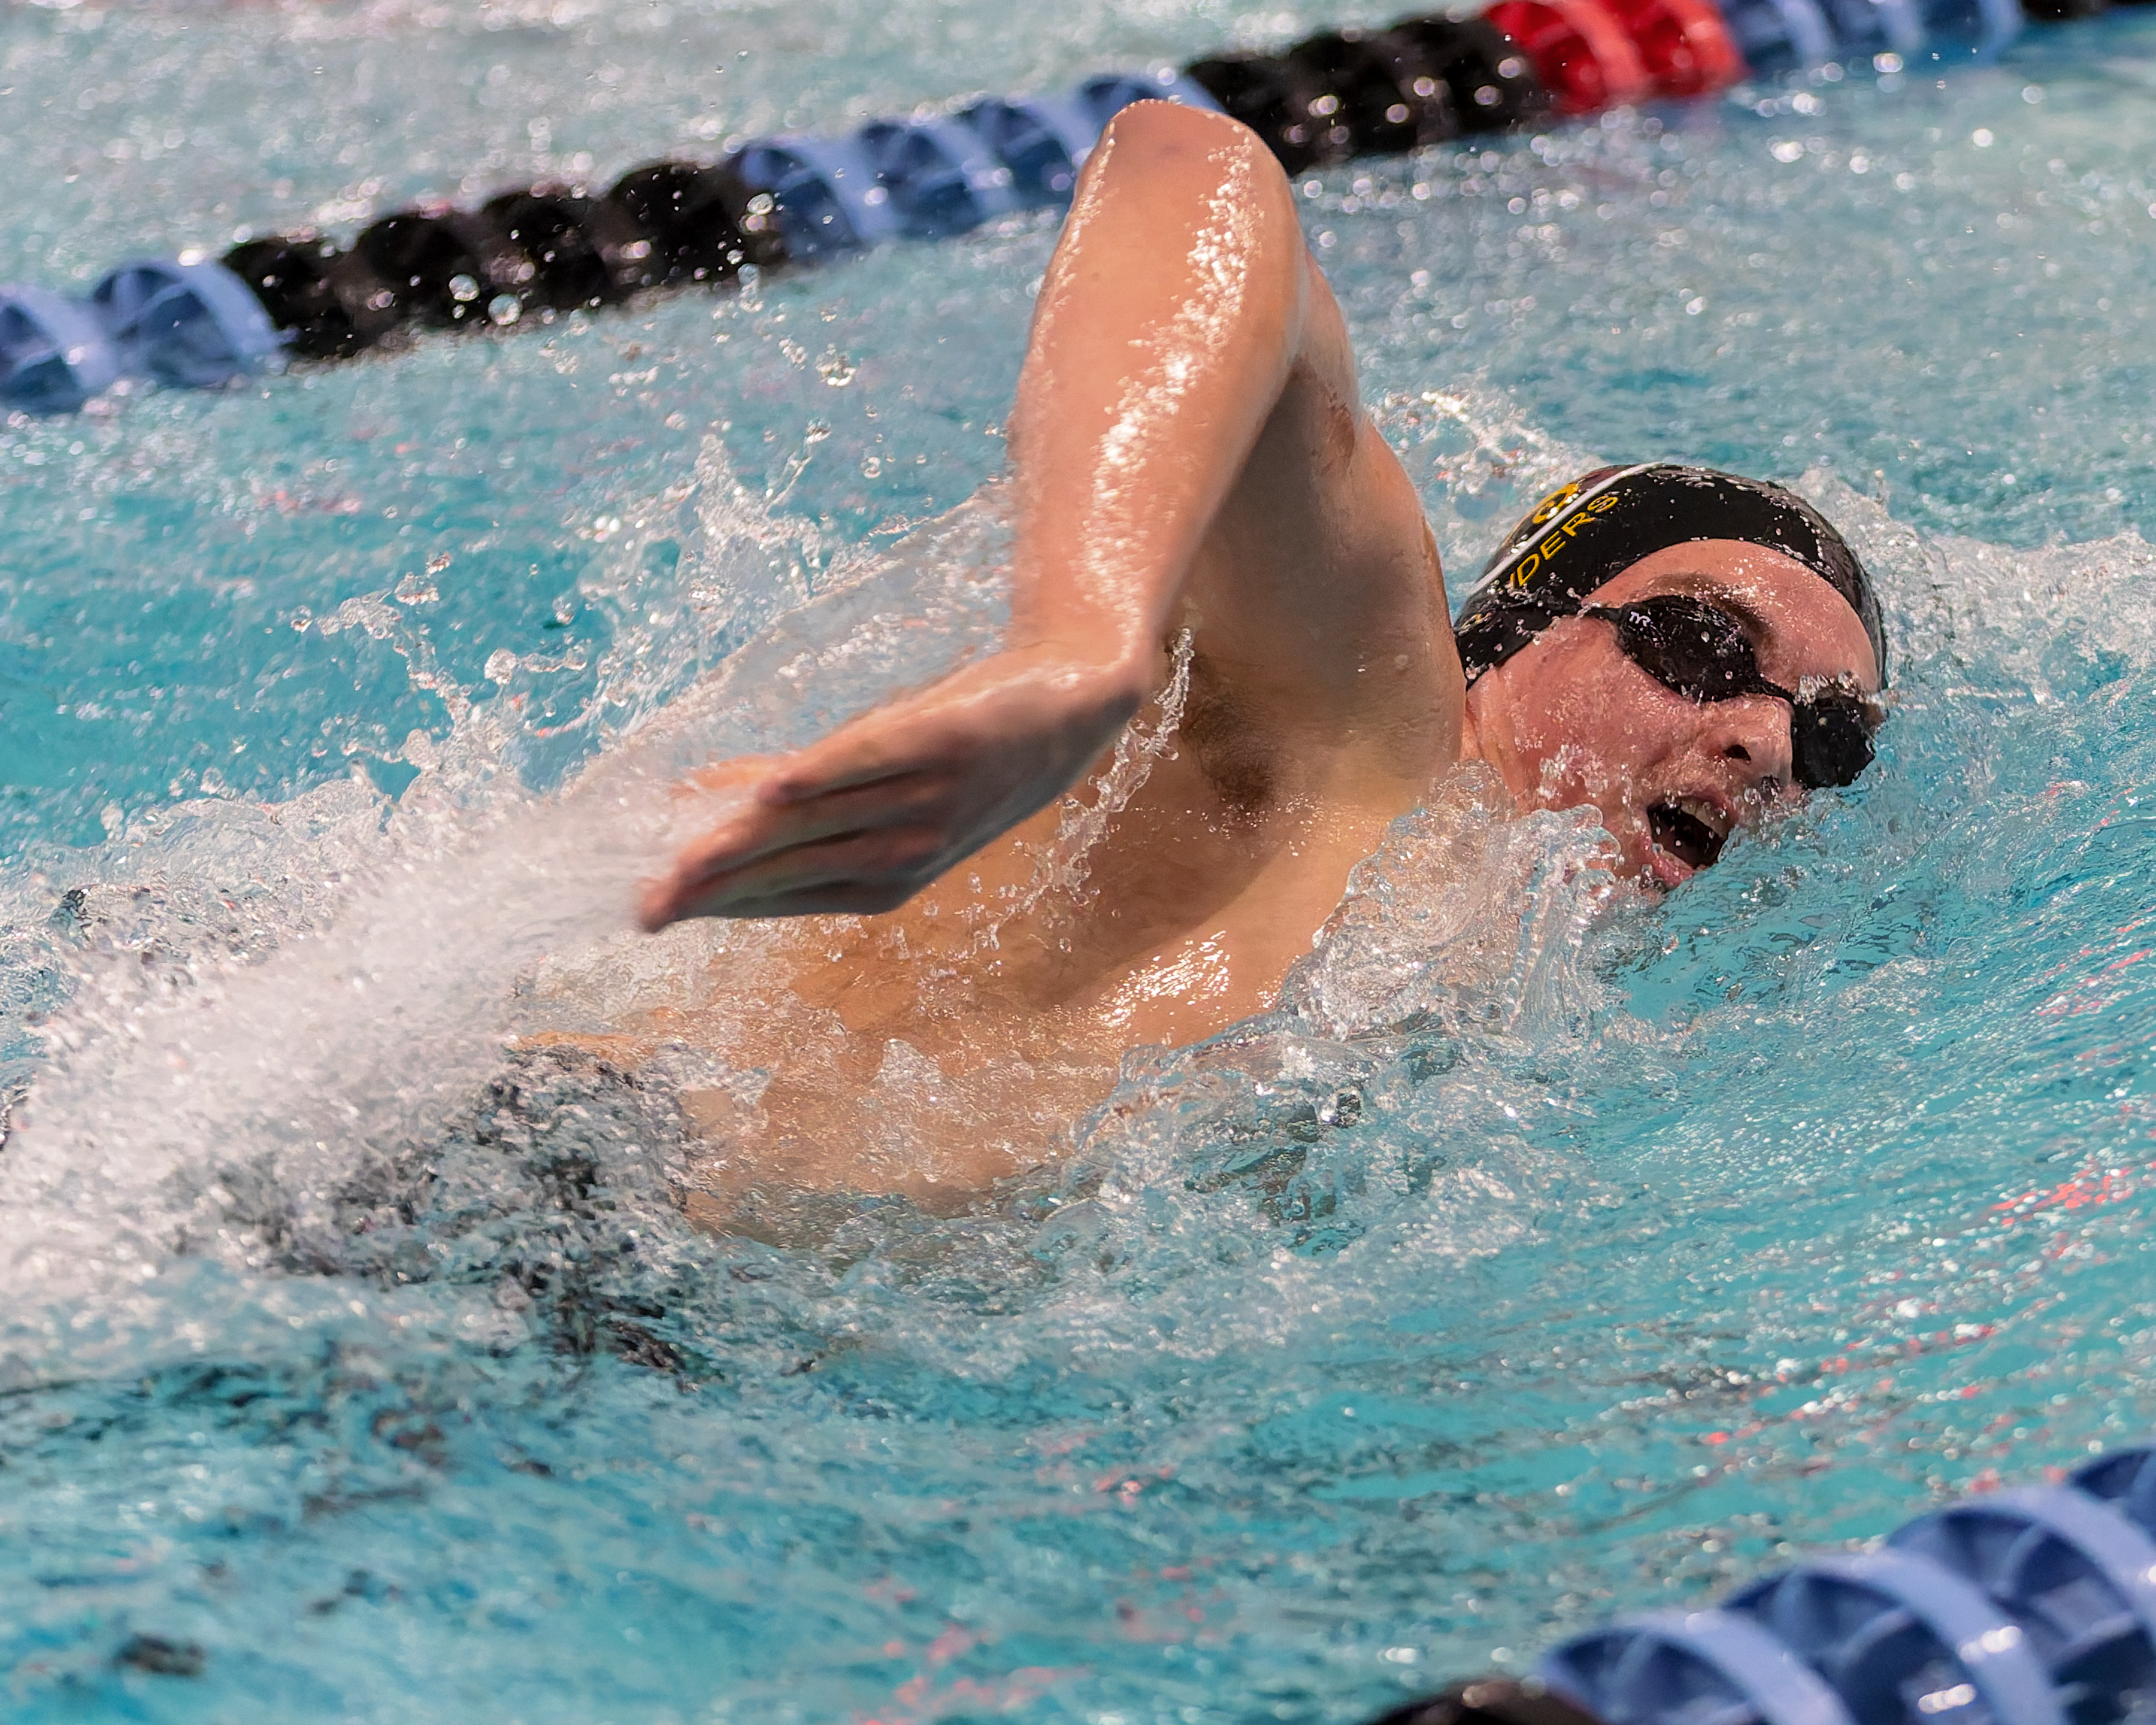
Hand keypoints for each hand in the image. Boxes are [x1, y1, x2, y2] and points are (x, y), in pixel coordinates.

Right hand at [638, 644, 1146, 926]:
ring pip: (822, 826)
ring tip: (685, 862)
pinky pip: (873, 762)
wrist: (1070, 704)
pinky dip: (824, 776)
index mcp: (887, 880)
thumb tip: (706, 798)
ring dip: (750, 846)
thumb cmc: (959, 756)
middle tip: (648, 909)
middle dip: (717, 891)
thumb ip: (804, 797)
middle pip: (794, 871)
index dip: (719, 905)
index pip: (786, 898)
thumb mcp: (885, 789)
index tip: (651, 916)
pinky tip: (772, 790)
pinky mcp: (943, 742)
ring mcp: (926, 799)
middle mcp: (905, 850)